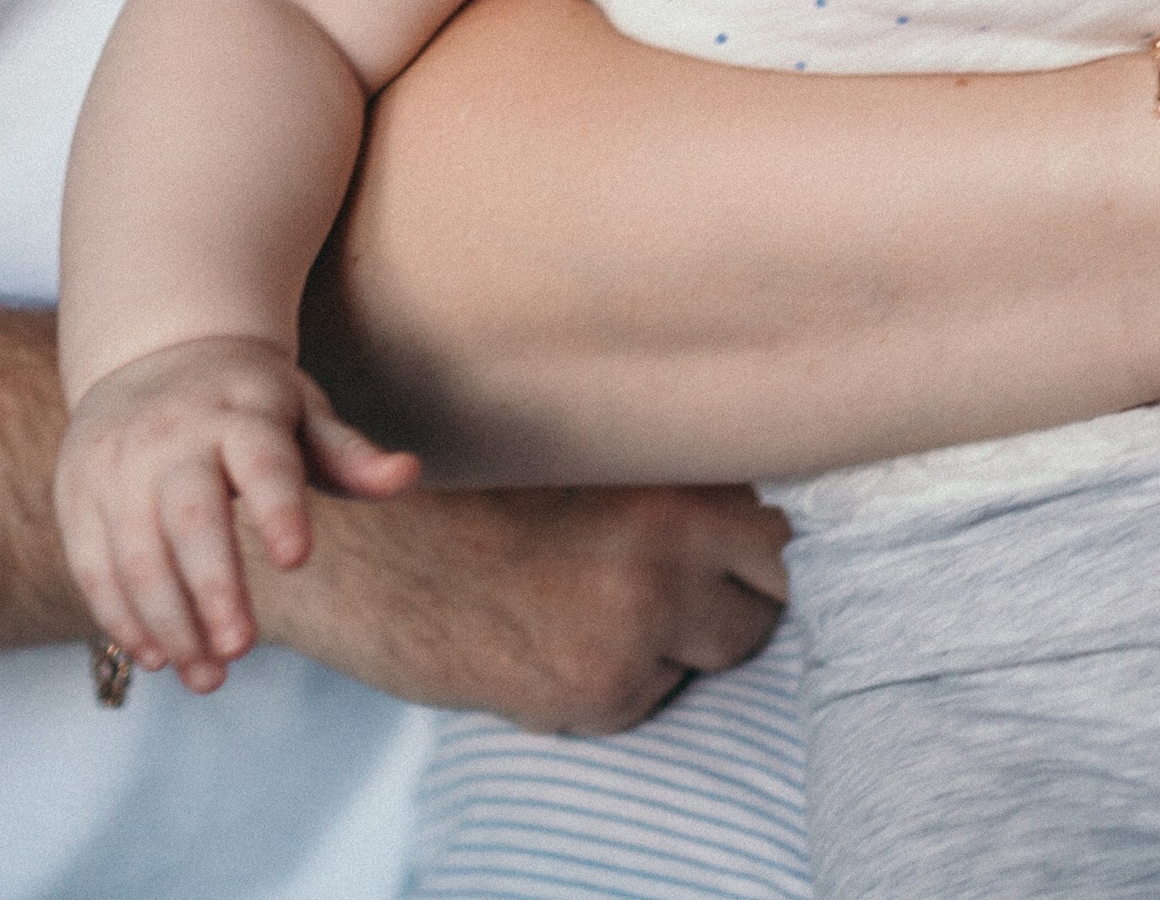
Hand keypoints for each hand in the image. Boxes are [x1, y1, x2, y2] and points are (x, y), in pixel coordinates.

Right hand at [56, 336, 417, 695]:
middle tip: (242, 648)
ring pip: (137, 551)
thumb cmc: (247, 401)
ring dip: (167, 622)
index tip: (298, 559)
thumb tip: (408, 474)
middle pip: (191, 515)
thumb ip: (348, 453)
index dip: (278, 507)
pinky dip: (120, 616)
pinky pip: (93, 563)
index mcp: (239, 413)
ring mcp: (118, 464)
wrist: (151, 351)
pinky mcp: (78, 492)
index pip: (262, 460)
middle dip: (213, 586)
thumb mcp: (302, 410)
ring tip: (207, 677)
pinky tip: (154, 657)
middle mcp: (173, 436)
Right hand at [251, 479, 790, 729]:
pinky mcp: (596, 700)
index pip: (777, 536)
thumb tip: (763, 518)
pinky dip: (631, 674)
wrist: (382, 558)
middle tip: (689, 579)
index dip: (757, 542)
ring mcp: (629, 645)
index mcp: (666, 495)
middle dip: (742, 595)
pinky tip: (571, 636)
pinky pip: (654, 692)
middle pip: (768, 602)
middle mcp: (660, 570)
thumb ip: (669, 485)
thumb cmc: (483, 493)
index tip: (742, 542)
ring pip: (717, 655)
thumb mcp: (589, 459)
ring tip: (619, 602)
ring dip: (690, 639)